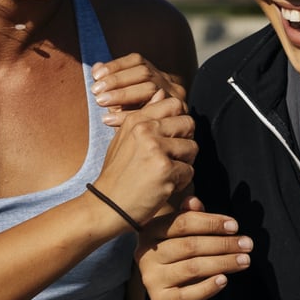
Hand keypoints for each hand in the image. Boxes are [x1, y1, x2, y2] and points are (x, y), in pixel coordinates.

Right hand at [90, 91, 196, 227]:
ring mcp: (155, 148)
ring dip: (184, 164)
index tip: (169, 139)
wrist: (106, 206)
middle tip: (169, 159)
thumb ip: (145, 117)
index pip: (174, 104)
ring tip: (163, 173)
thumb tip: (161, 92)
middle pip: (188, 123)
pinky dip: (181, 182)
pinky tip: (162, 187)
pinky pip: (189, 171)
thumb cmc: (118, 175)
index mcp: (136, 119)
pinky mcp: (165, 169)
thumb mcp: (124, 140)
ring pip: (192, 148)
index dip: (177, 123)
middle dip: (184, 142)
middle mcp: (145, 129)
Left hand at [93, 53, 187, 123]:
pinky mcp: (179, 115)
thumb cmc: (131, 127)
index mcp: (157, 76)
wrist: (151, 159)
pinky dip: (126, 114)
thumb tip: (96, 67)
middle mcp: (170, 84)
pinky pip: (151, 110)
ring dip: (121, 94)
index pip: (137, 61)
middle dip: (117, 80)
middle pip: (144, 73)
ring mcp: (176, 99)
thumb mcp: (120, 104)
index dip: (116, 65)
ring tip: (101, 102)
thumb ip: (109, 85)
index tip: (96, 75)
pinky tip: (109, 119)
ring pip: (150, 87)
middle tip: (96, 91)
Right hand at [137, 196, 249, 299]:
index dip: (211, 223)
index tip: (235, 226)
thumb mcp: (185, 236)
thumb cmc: (182, 259)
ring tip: (244, 260)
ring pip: (192, 268)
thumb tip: (193, 201)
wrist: (172, 298)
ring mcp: (151, 278)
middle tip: (247, 244)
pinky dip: (209, 286)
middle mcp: (146, 254)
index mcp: (150, 231)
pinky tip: (225, 280)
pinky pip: (189, 293)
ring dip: (223, 263)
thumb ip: (190, 218)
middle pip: (189, 245)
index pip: (182, 222)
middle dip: (222, 244)